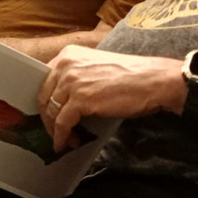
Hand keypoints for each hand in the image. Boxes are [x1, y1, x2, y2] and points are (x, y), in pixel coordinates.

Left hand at [38, 45, 185, 150]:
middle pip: (44, 96)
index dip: (47, 100)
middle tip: (56, 131)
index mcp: (68, 54)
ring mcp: (71, 81)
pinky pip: (62, 123)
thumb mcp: (95, 68)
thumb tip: (65, 100)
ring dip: (56, 130)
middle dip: (48, 117)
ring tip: (67, 140)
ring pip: (51, 111)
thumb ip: (77, 76)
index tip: (50, 114)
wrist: (153, 80)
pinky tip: (66, 143)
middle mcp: (66, 65)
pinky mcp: (80, 99)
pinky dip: (62, 136)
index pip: (46, 80)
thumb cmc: (130, 76)